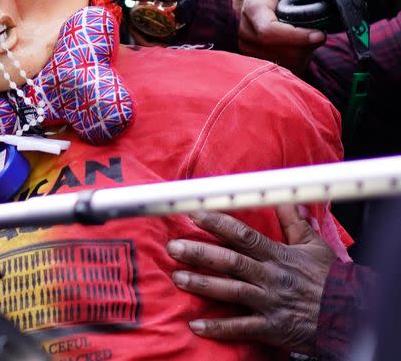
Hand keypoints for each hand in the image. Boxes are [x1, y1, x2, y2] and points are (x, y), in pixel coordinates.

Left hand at [166, 207, 336, 354]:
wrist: (351, 315)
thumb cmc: (330, 280)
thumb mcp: (313, 246)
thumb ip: (294, 223)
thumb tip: (284, 198)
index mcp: (277, 255)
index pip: (243, 235)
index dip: (218, 223)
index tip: (195, 214)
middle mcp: (270, 276)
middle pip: (230, 261)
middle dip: (200, 253)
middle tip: (173, 247)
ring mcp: (269, 302)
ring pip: (231, 291)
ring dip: (202, 284)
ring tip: (177, 278)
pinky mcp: (272, 327)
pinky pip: (242, 328)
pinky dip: (219, 328)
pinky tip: (196, 324)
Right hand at [234, 0, 333, 73]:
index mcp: (253, 7)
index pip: (268, 31)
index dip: (296, 36)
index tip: (320, 34)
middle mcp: (244, 30)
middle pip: (278, 50)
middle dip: (304, 46)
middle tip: (319, 34)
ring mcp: (246, 46)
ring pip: (281, 62)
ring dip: (301, 53)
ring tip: (307, 36)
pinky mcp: (252, 59)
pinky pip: (280, 68)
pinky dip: (295, 60)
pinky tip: (299, 46)